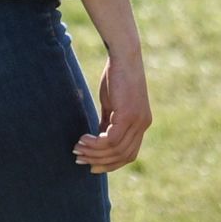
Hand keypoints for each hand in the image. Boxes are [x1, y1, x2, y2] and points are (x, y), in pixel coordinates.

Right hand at [76, 50, 150, 173]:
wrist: (124, 55)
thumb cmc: (116, 75)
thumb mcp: (112, 104)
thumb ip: (108, 122)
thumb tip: (98, 138)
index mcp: (141, 123)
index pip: (129, 154)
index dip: (111, 164)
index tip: (92, 166)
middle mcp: (143, 125)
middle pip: (123, 156)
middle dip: (100, 161)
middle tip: (79, 159)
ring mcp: (137, 121)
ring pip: (116, 150)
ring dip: (94, 153)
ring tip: (77, 148)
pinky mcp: (128, 115)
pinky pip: (111, 140)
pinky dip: (96, 144)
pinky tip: (83, 139)